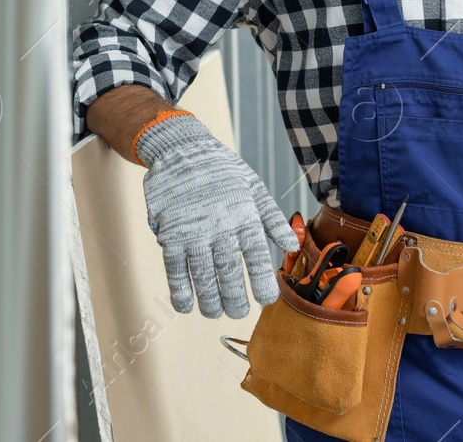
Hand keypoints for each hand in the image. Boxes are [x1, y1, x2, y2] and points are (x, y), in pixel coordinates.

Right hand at [137, 115, 299, 318]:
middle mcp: (220, 229)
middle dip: (235, 300)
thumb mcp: (254, 187)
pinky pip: (175, 270)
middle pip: (229, 274)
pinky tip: (186, 305)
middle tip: (238, 313)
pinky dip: (180, 291)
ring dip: (209, 301)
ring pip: (202, 277)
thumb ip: (272, 219)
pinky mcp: (170, 235)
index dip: (261, 283)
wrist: (181, 150)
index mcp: (244, 218)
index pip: (256, 259)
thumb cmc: (221, 169)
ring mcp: (193, 234)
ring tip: (215, 312)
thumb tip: (292, 245)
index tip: (265, 300)